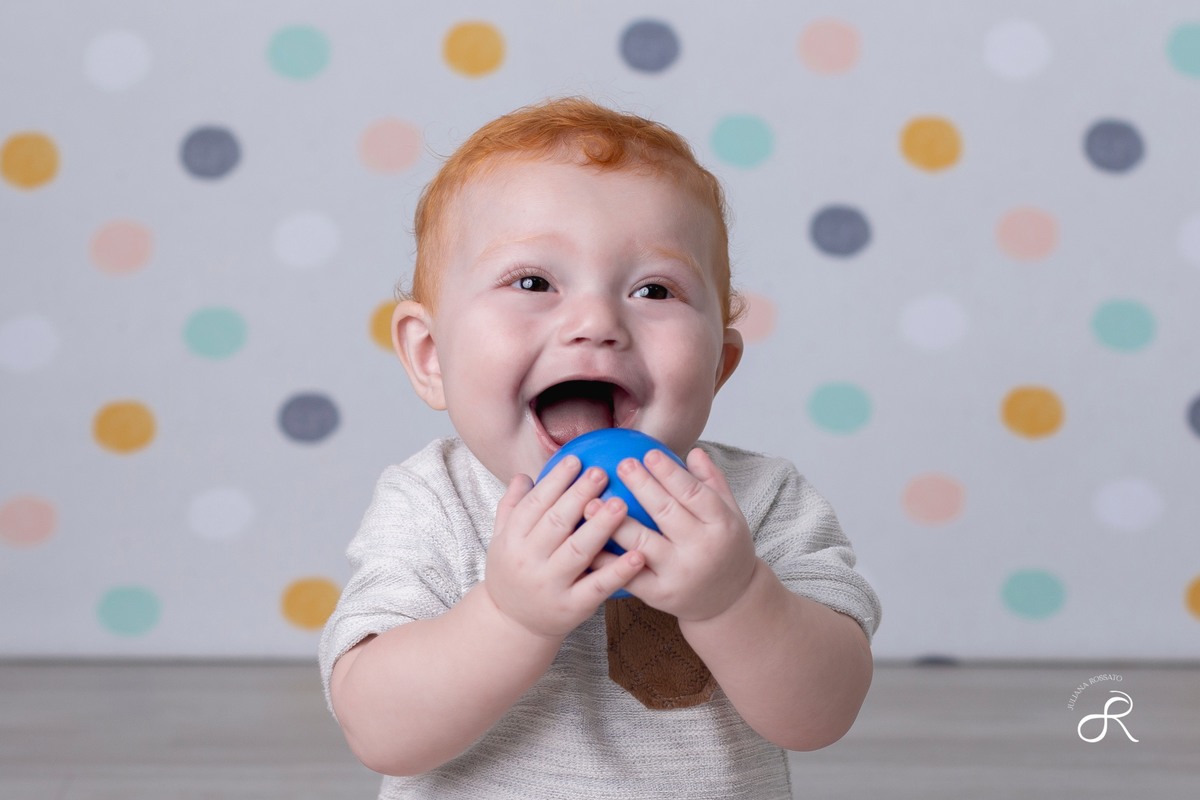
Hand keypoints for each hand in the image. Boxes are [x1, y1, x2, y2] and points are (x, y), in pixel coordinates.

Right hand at [484, 455, 645, 639]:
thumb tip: (525, 475)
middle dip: (580, 495)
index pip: (535, 504)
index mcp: (512, 540)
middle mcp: (529, 561)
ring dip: (601, 526)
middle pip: (557, 523)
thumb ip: (512, 508)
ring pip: (578, 551)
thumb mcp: (502, 541)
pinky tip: (638, 554)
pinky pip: (598, 586)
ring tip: (622, 504)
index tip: (577, 460)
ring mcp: (551, 585)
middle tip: (602, 472)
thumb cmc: (513, 574)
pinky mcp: (572, 607)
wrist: (513, 625)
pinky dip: (618, 570)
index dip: (555, 481)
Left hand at [594, 447, 758, 621]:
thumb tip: (693, 451)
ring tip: (592, 502)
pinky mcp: (659, 594)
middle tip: (620, 464)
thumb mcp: (730, 514)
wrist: (728, 601)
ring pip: (642, 543)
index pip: (694, 493)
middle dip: (641, 487)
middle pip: (666, 513)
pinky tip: (587, 541)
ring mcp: (678, 573)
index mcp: (721, 525)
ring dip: (614, 522)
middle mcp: (701, 550)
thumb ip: (712, 482)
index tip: (648, 454)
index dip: (670, 473)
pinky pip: (627, 574)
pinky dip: (606, 559)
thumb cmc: (725, 549)